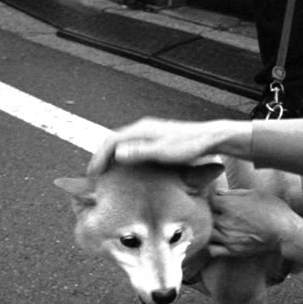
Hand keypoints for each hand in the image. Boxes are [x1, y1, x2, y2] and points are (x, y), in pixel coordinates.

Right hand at [87, 118, 247, 175]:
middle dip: (101, 157)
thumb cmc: (189, 146)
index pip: (110, 141)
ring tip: (104, 173)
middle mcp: (142, 128)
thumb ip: (140, 151)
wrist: (209, 138)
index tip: (93, 174)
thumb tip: (118, 152)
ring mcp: (148, 132)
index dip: (98, 157)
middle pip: (113, 141)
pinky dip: (121, 156)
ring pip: (121, 143)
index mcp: (140, 130)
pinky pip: (130, 145)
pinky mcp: (154, 138)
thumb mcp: (163, 152)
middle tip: (93, 175)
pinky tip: (124, 168)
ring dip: (110, 157)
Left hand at [207, 189, 301, 258]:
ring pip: (206, 233)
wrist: (284, 232)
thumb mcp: (255, 194)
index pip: (208, 200)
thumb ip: (233, 193)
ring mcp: (227, 238)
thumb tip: (218, 191)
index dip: (210, 197)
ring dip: (209, 228)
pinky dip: (211, 244)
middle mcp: (224, 222)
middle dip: (208, 212)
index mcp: (228, 205)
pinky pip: (212, 250)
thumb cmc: (273, 210)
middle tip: (214, 210)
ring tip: (215, 224)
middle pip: (205, 216)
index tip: (214, 197)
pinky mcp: (232, 250)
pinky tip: (217, 239)